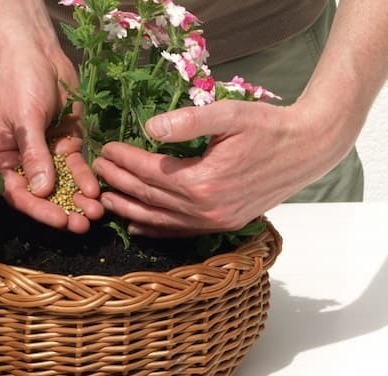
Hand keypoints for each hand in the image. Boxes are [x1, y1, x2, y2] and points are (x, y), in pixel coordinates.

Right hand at [0, 47, 102, 233]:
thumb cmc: (20, 84)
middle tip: (82, 226)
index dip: (39, 210)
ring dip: (77, 199)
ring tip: (96, 213)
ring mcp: (46, 156)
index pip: (18, 194)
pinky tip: (96, 190)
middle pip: (42, 196)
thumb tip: (42, 192)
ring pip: (63, 185)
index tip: (60, 221)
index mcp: (1, 160)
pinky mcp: (66, 146)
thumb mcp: (24, 119)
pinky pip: (76, 168)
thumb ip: (34, 155)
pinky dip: (85, 178)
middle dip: (63, 210)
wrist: (37, 53)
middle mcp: (23, 163)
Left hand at [92, 99, 353, 236]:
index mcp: (203, 181)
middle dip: (119, 182)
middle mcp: (205, 208)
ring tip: (105, 199)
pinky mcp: (222, 225)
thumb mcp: (229, 114)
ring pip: (159, 219)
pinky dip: (155, 230)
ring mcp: (213, 221)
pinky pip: (179, 232)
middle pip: (149, 196)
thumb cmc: (268, 127)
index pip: (150, 172)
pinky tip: (137, 226)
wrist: (307, 149)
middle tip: (97, 169)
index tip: (106, 149)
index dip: (124, 160)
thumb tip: (149, 128)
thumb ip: (188, 121)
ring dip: (129, 209)